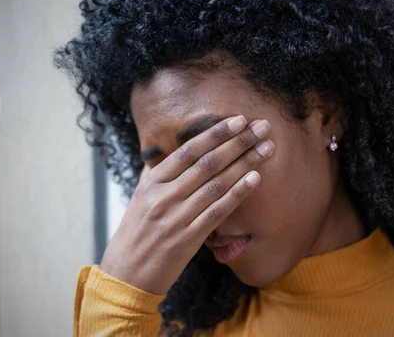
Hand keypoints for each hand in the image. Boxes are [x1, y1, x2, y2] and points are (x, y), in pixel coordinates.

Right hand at [99, 115, 273, 293]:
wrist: (126, 274)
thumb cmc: (136, 233)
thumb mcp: (139, 197)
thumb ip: (155, 172)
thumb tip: (168, 149)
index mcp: (152, 182)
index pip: (188, 150)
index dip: (216, 134)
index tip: (238, 120)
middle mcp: (164, 196)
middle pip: (208, 163)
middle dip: (238, 142)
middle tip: (262, 127)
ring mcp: (177, 217)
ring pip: (217, 184)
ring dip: (245, 163)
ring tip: (267, 148)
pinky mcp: (189, 238)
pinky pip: (219, 211)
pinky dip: (238, 193)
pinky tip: (256, 178)